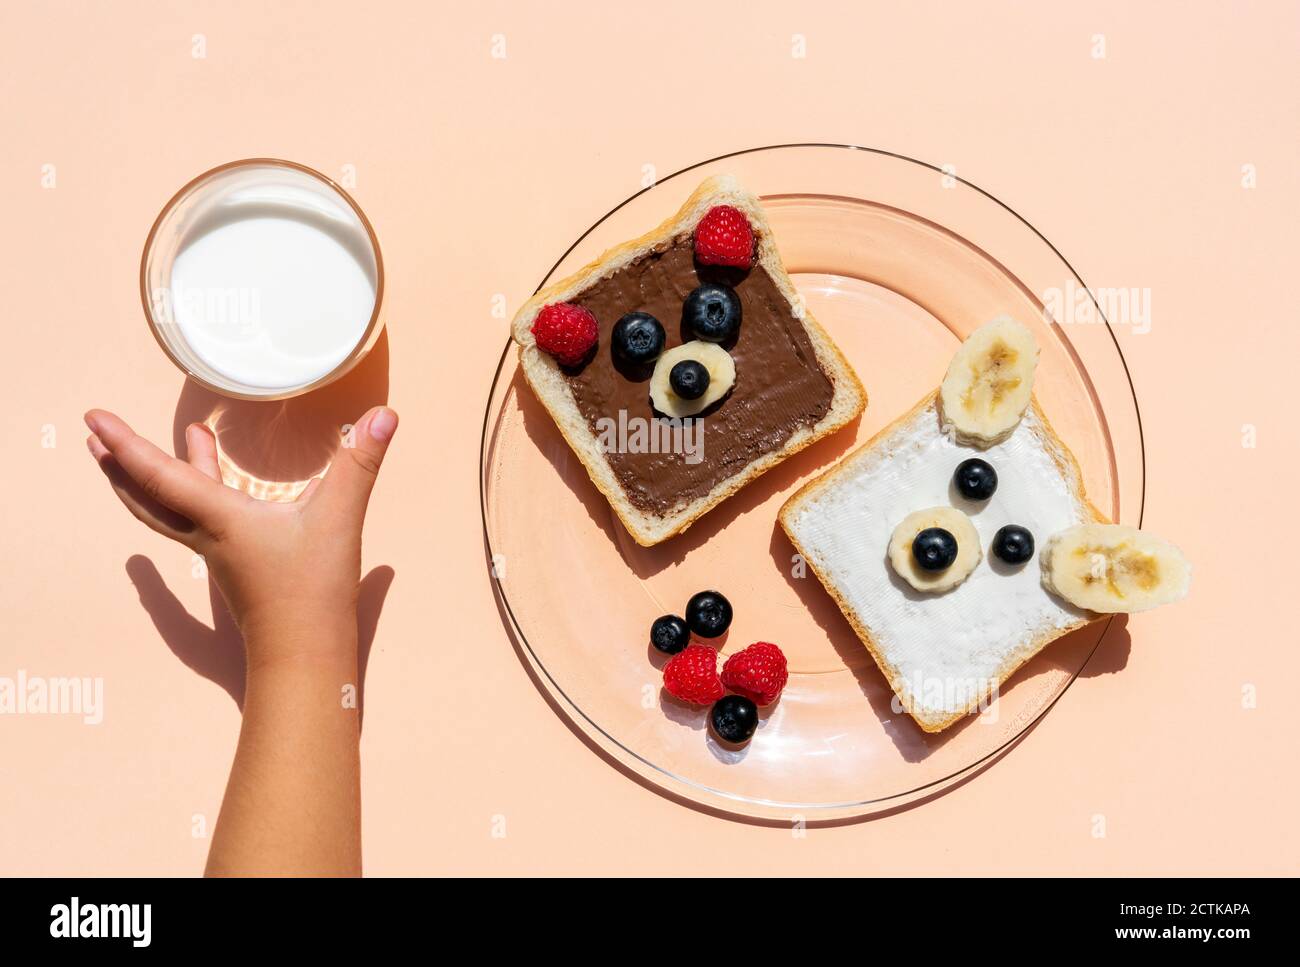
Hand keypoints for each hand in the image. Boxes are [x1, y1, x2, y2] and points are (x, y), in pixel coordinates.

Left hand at [84, 406, 397, 660]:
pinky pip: (197, 523)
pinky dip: (193, 495)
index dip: (125, 444)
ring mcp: (219, 554)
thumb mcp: (339, 519)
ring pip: (169, 512)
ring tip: (141, 452)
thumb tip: (384, 415)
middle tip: (93, 438)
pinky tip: (216, 489)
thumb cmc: (313, 592)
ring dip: (151, 480)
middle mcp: (208, 535)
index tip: (93, 419)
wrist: (305, 655)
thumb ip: (360, 464)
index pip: (160, 475)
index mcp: (220, 519)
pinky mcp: (236, 565)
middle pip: (148, 499)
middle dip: (119, 466)